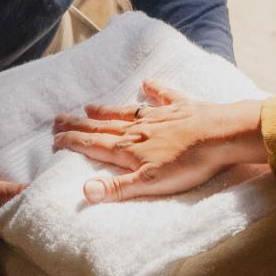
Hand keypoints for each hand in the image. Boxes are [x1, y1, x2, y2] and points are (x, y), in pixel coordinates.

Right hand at [52, 80, 266, 202]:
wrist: (221, 137)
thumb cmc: (188, 164)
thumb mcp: (150, 184)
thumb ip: (117, 188)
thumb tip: (85, 192)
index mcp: (130, 150)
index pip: (94, 146)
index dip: (73, 142)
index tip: (55, 139)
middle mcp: (139, 130)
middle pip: (104, 127)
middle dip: (80, 125)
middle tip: (59, 119)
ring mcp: (160, 117)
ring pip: (126, 113)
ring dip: (107, 110)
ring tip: (89, 106)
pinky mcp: (182, 108)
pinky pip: (164, 96)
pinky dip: (154, 89)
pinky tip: (146, 83)